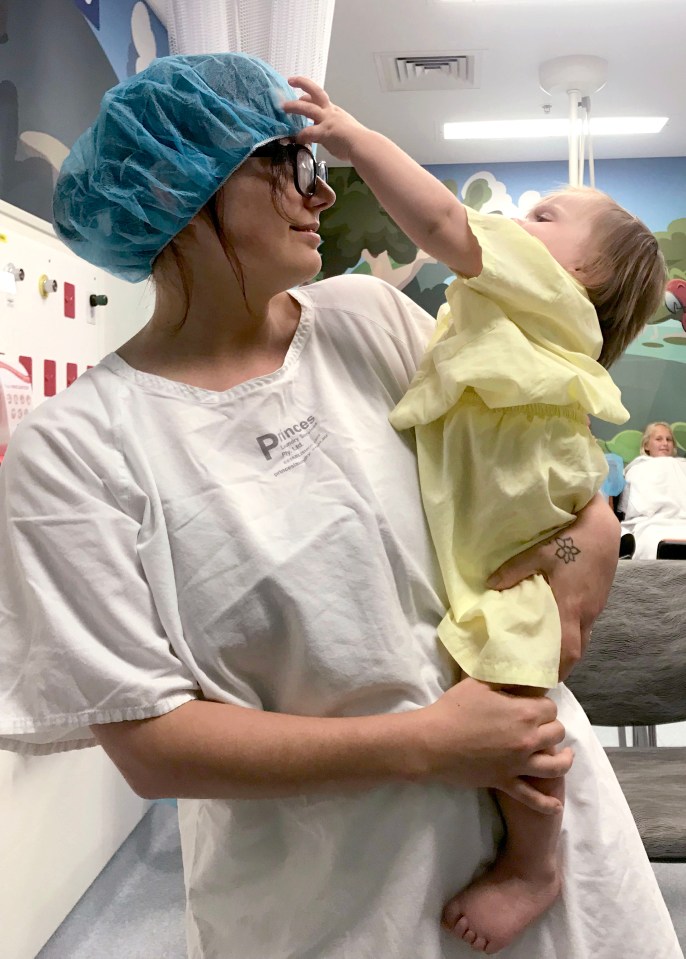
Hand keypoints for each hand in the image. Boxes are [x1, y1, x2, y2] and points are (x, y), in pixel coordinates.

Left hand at [283, 76, 368, 162]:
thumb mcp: (345, 130)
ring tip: (283, 107)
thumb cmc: (358, 141)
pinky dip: (301, 135)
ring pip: (308, 108)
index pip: (320, 98)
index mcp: (335, 111)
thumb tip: (330, 139)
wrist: (363, 145)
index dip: (308, 95)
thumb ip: (334, 131)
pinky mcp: (325, 132)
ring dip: (294, 106)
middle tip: (290, 80)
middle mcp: (330, 112)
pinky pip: (308, 132)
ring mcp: (327, 121)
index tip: (300, 96)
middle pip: (315, 93)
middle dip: (303, 84)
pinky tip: (296, 139)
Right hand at [418, 678, 572, 812]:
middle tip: (540, 726)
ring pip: (556, 766)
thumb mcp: (479, 683)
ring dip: (563, 759)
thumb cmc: (453, 709)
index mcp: (524, 713)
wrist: (432, 741)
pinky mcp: (506, 781)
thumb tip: (519, 676)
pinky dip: (546, 803)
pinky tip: (556, 805)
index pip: (550, 707)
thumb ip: (504, 680)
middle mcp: (528, 739)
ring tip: (564, 756)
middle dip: (551, 727)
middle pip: (557, 733)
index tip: (533, 705)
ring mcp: (519, 764)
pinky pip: (532, 797)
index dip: (542, 705)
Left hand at [487, 493, 619, 680]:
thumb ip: (514, 570)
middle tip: (535, 674)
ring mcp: (595, 608)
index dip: (554, 671)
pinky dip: (571, 636)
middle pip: (576, 652)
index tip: (536, 682)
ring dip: (565, 652)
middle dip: (558, 667)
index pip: (567, 651)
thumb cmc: (571, 540)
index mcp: (572, 607)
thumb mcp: (539, 551)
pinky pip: (586, 627)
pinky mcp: (598, 600)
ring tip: (543, 657)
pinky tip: (557, 631)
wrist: (603, 527)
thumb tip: (490, 587)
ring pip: (582, 640)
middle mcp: (587, 613)